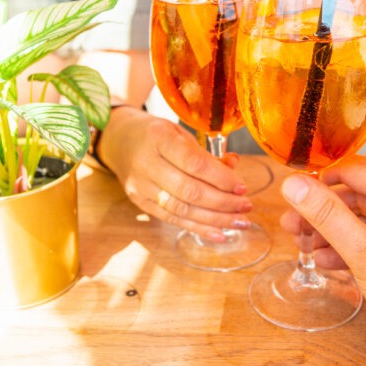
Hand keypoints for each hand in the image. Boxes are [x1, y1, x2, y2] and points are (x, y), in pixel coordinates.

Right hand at [100, 107, 252, 241]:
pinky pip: (173, 219)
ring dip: (215, 220)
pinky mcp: (140, 202)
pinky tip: (220, 234)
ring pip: (182, 210)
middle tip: (246, 207)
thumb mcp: (179, 132)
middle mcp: (146, 163)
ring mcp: (140, 186)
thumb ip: (205, 153)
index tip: (242, 187)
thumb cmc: (156, 134)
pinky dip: (199, 228)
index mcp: (158, 137)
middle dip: (223, 203)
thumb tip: (233, 169)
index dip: (221, 179)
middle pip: (189, 191)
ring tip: (239, 222)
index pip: (194, 163)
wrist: (119, 140)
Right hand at [279, 156, 365, 349]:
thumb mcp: (363, 251)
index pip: (353, 169)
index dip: (318, 183)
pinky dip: (364, 244)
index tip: (292, 197)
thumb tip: (293, 185)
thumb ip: (325, 214)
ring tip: (309, 250)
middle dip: (325, 214)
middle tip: (294, 229)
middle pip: (362, 195)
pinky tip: (336, 261)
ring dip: (340, 232)